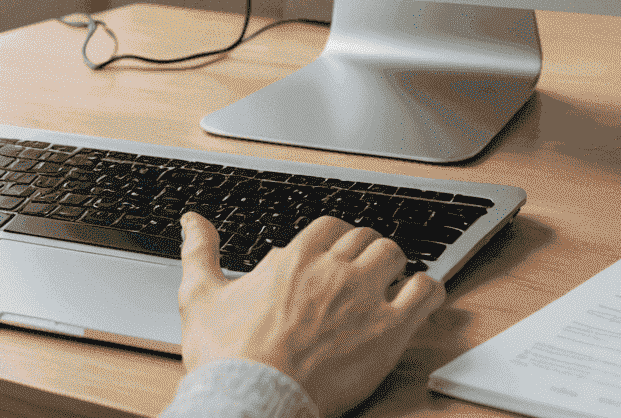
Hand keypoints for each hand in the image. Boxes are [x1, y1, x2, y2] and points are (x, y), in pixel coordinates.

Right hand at [177, 212, 444, 417]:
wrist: (251, 401)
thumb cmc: (228, 357)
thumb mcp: (200, 296)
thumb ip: (199, 251)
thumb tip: (191, 221)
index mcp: (293, 257)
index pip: (330, 226)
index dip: (337, 239)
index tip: (336, 254)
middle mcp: (331, 268)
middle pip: (364, 237)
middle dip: (365, 251)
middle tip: (363, 272)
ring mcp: (362, 297)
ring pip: (394, 254)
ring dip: (395, 264)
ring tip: (392, 281)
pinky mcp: (388, 331)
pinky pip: (424, 293)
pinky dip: (429, 290)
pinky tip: (424, 298)